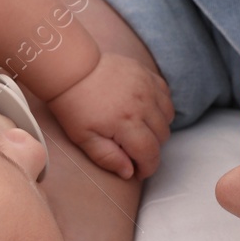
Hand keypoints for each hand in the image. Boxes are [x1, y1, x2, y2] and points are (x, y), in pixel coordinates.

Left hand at [47, 53, 172, 178]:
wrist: (71, 68)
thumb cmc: (73, 104)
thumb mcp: (82, 137)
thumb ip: (107, 157)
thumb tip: (129, 172)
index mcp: (126, 122)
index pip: (150, 154)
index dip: (147, 168)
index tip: (138, 172)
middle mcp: (143, 104)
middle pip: (162, 137)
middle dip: (151, 149)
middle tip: (132, 150)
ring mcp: (147, 86)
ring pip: (168, 117)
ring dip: (158, 128)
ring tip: (138, 130)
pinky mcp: (147, 74)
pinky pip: (166, 96)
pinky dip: (160, 107)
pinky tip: (145, 111)